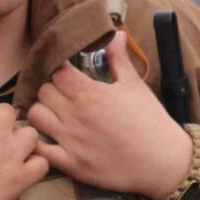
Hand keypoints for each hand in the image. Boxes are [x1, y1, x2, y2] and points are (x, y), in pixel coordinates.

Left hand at [28, 31, 193, 199]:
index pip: (57, 72)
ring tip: (54, 115)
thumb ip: (119, 59)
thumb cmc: (151, 121)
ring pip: (35, 116)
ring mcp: (71, 140)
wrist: (164, 161)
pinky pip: (40, 150)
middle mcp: (75, 115)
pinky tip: (48, 140)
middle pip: (43, 91)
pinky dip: (38, 144)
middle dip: (50, 90)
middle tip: (62, 95)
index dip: (61, 72)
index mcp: (90, 93)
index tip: (68, 76)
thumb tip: (115, 35)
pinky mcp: (71, 164)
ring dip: (42, 113)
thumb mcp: (135, 86)